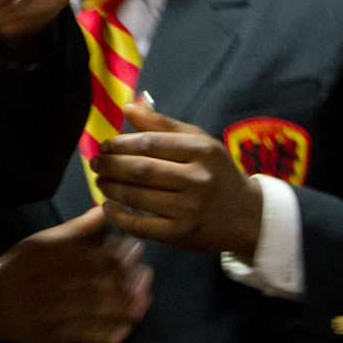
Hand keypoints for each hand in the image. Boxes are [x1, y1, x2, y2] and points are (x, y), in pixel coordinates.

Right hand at [0, 207, 151, 342]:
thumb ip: (75, 230)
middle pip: (91, 281)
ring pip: (91, 309)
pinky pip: (83, 335)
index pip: (86, 252)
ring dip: (122, 307)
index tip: (136, 250)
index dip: (115, 253)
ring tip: (142, 300)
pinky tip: (125, 326)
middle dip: (124, 280)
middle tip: (146, 276)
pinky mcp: (47, 335)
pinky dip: (107, 331)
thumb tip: (105, 210)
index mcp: (39, 252)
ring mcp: (43, 310)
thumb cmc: (23, 268)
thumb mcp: (40, 242)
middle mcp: (40, 280)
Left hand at [94, 103, 263, 258]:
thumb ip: (163, 125)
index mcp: (201, 151)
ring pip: (138, 196)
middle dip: (110, 166)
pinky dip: (120, 217)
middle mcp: (197, 179)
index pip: (149, 143)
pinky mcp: (182, 234)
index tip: (104, 146)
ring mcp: (189, 209)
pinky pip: (142, 226)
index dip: (120, 144)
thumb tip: (128, 108)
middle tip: (95, 164)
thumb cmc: (216, 173)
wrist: (247, 216)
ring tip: (99, 182)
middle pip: (141, 170)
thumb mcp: (199, 142)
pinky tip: (109, 207)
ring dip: (111, 188)